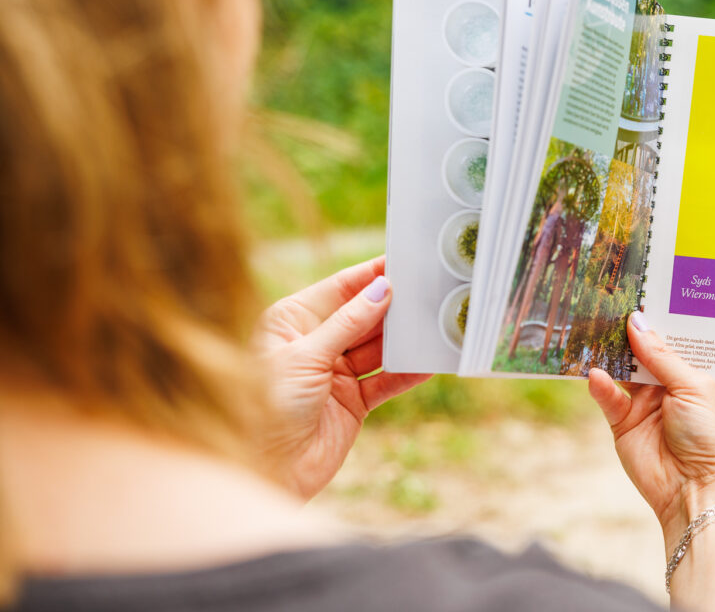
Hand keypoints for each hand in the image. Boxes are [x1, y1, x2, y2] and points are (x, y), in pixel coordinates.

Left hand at [252, 256, 430, 499]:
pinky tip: (429, 362)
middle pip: (363, 315)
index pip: (339, 288)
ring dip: (403, 339)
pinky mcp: (352, 401)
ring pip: (378, 347)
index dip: (371, 275)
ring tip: (435, 322)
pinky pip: (386, 380)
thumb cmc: (265, 406)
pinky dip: (407, 372)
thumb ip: (348, 323)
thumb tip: (382, 288)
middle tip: (428, 290)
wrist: (264, 471)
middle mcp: (314, 342)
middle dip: (393, 306)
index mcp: (291, 321)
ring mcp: (335, 372)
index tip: (403, 260)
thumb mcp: (305, 357)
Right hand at [588, 312, 714, 548]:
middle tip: (610, 300)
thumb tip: (636, 321)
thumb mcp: (694, 386)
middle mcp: (674, 387)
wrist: (700, 493)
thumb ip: (661, 355)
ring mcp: (648, 405)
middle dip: (631, 332)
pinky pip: (609, 399)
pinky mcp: (624, 425)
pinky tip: (595, 372)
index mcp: (701, 375)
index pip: (679, 341)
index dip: (663, 320)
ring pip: (624, 371)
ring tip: (593, 327)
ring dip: (611, 353)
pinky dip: (601, 385)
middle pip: (647, 352)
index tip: (643, 291)